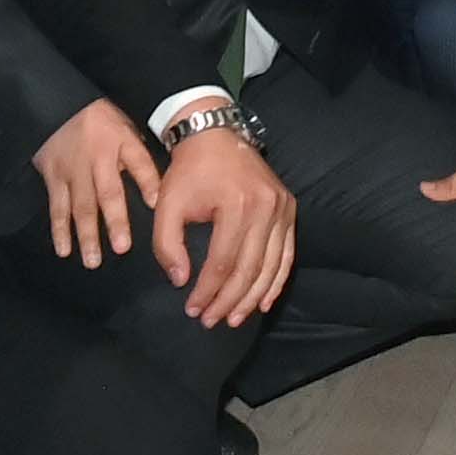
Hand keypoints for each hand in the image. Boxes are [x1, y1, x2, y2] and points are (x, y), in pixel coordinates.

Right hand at [37, 98, 161, 259]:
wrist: (57, 104)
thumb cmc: (98, 120)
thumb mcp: (126, 129)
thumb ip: (140, 160)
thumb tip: (158, 193)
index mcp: (119, 142)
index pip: (138, 163)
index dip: (148, 184)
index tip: (156, 206)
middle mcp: (95, 158)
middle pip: (106, 193)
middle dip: (114, 222)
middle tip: (121, 247)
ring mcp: (72, 169)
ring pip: (80, 205)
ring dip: (86, 235)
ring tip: (93, 259)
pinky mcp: (52, 176)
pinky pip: (56, 207)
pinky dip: (59, 230)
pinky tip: (63, 249)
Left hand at [150, 115, 298, 327]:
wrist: (214, 134)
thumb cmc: (188, 171)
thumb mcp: (167, 205)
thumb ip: (167, 246)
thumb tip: (181, 281)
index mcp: (236, 205)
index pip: (222, 262)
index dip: (207, 291)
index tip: (192, 309)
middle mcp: (265, 207)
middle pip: (249, 268)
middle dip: (229, 300)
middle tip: (211, 320)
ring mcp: (282, 207)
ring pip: (271, 266)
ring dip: (252, 298)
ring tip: (234, 318)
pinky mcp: (289, 208)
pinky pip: (287, 253)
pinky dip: (277, 280)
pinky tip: (265, 301)